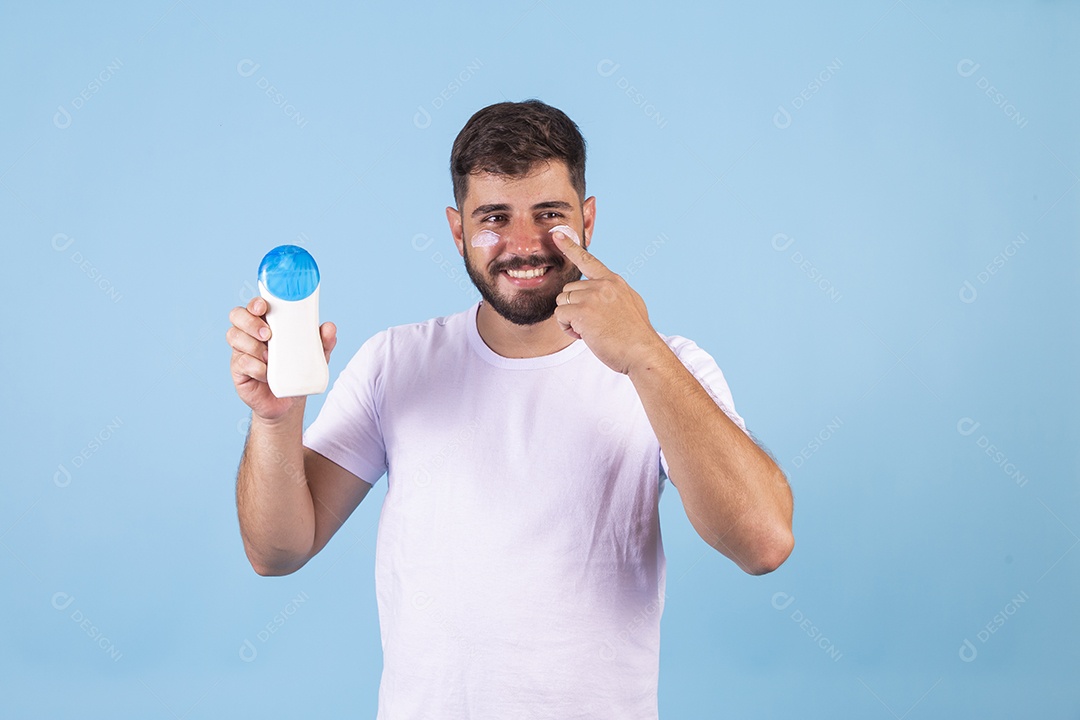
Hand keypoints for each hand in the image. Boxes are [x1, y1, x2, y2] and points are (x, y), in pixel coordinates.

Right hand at [227, 296, 336, 420]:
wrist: (288, 401)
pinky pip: (241, 362)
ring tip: (269, 356)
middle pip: (236, 315)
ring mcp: (242, 351)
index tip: (264, 306)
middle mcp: (250, 334)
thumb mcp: (315, 355)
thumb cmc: (297, 370)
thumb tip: (330, 327)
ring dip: (252, 344)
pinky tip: (266, 373)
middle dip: (250, 322)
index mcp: (267, 323)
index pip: (254, 306)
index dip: (255, 303)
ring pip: (234, 336)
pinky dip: (255, 367)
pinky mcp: (239, 370)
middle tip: (268, 334)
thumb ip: (323, 341)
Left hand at [551, 230, 667, 374]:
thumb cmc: (636, 336)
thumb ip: (614, 295)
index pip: (588, 260)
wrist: (642, 352)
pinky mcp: (583, 311)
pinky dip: (567, 328)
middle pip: (568, 290)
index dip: (570, 247)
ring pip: (562, 302)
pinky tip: (584, 335)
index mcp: (614, 281)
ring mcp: (593, 296)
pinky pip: (560, 315)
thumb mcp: (630, 304)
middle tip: (592, 325)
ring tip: (590, 330)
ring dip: (570, 319)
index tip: (557, 234)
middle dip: (573, 309)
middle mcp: (603, 284)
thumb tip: (603, 295)